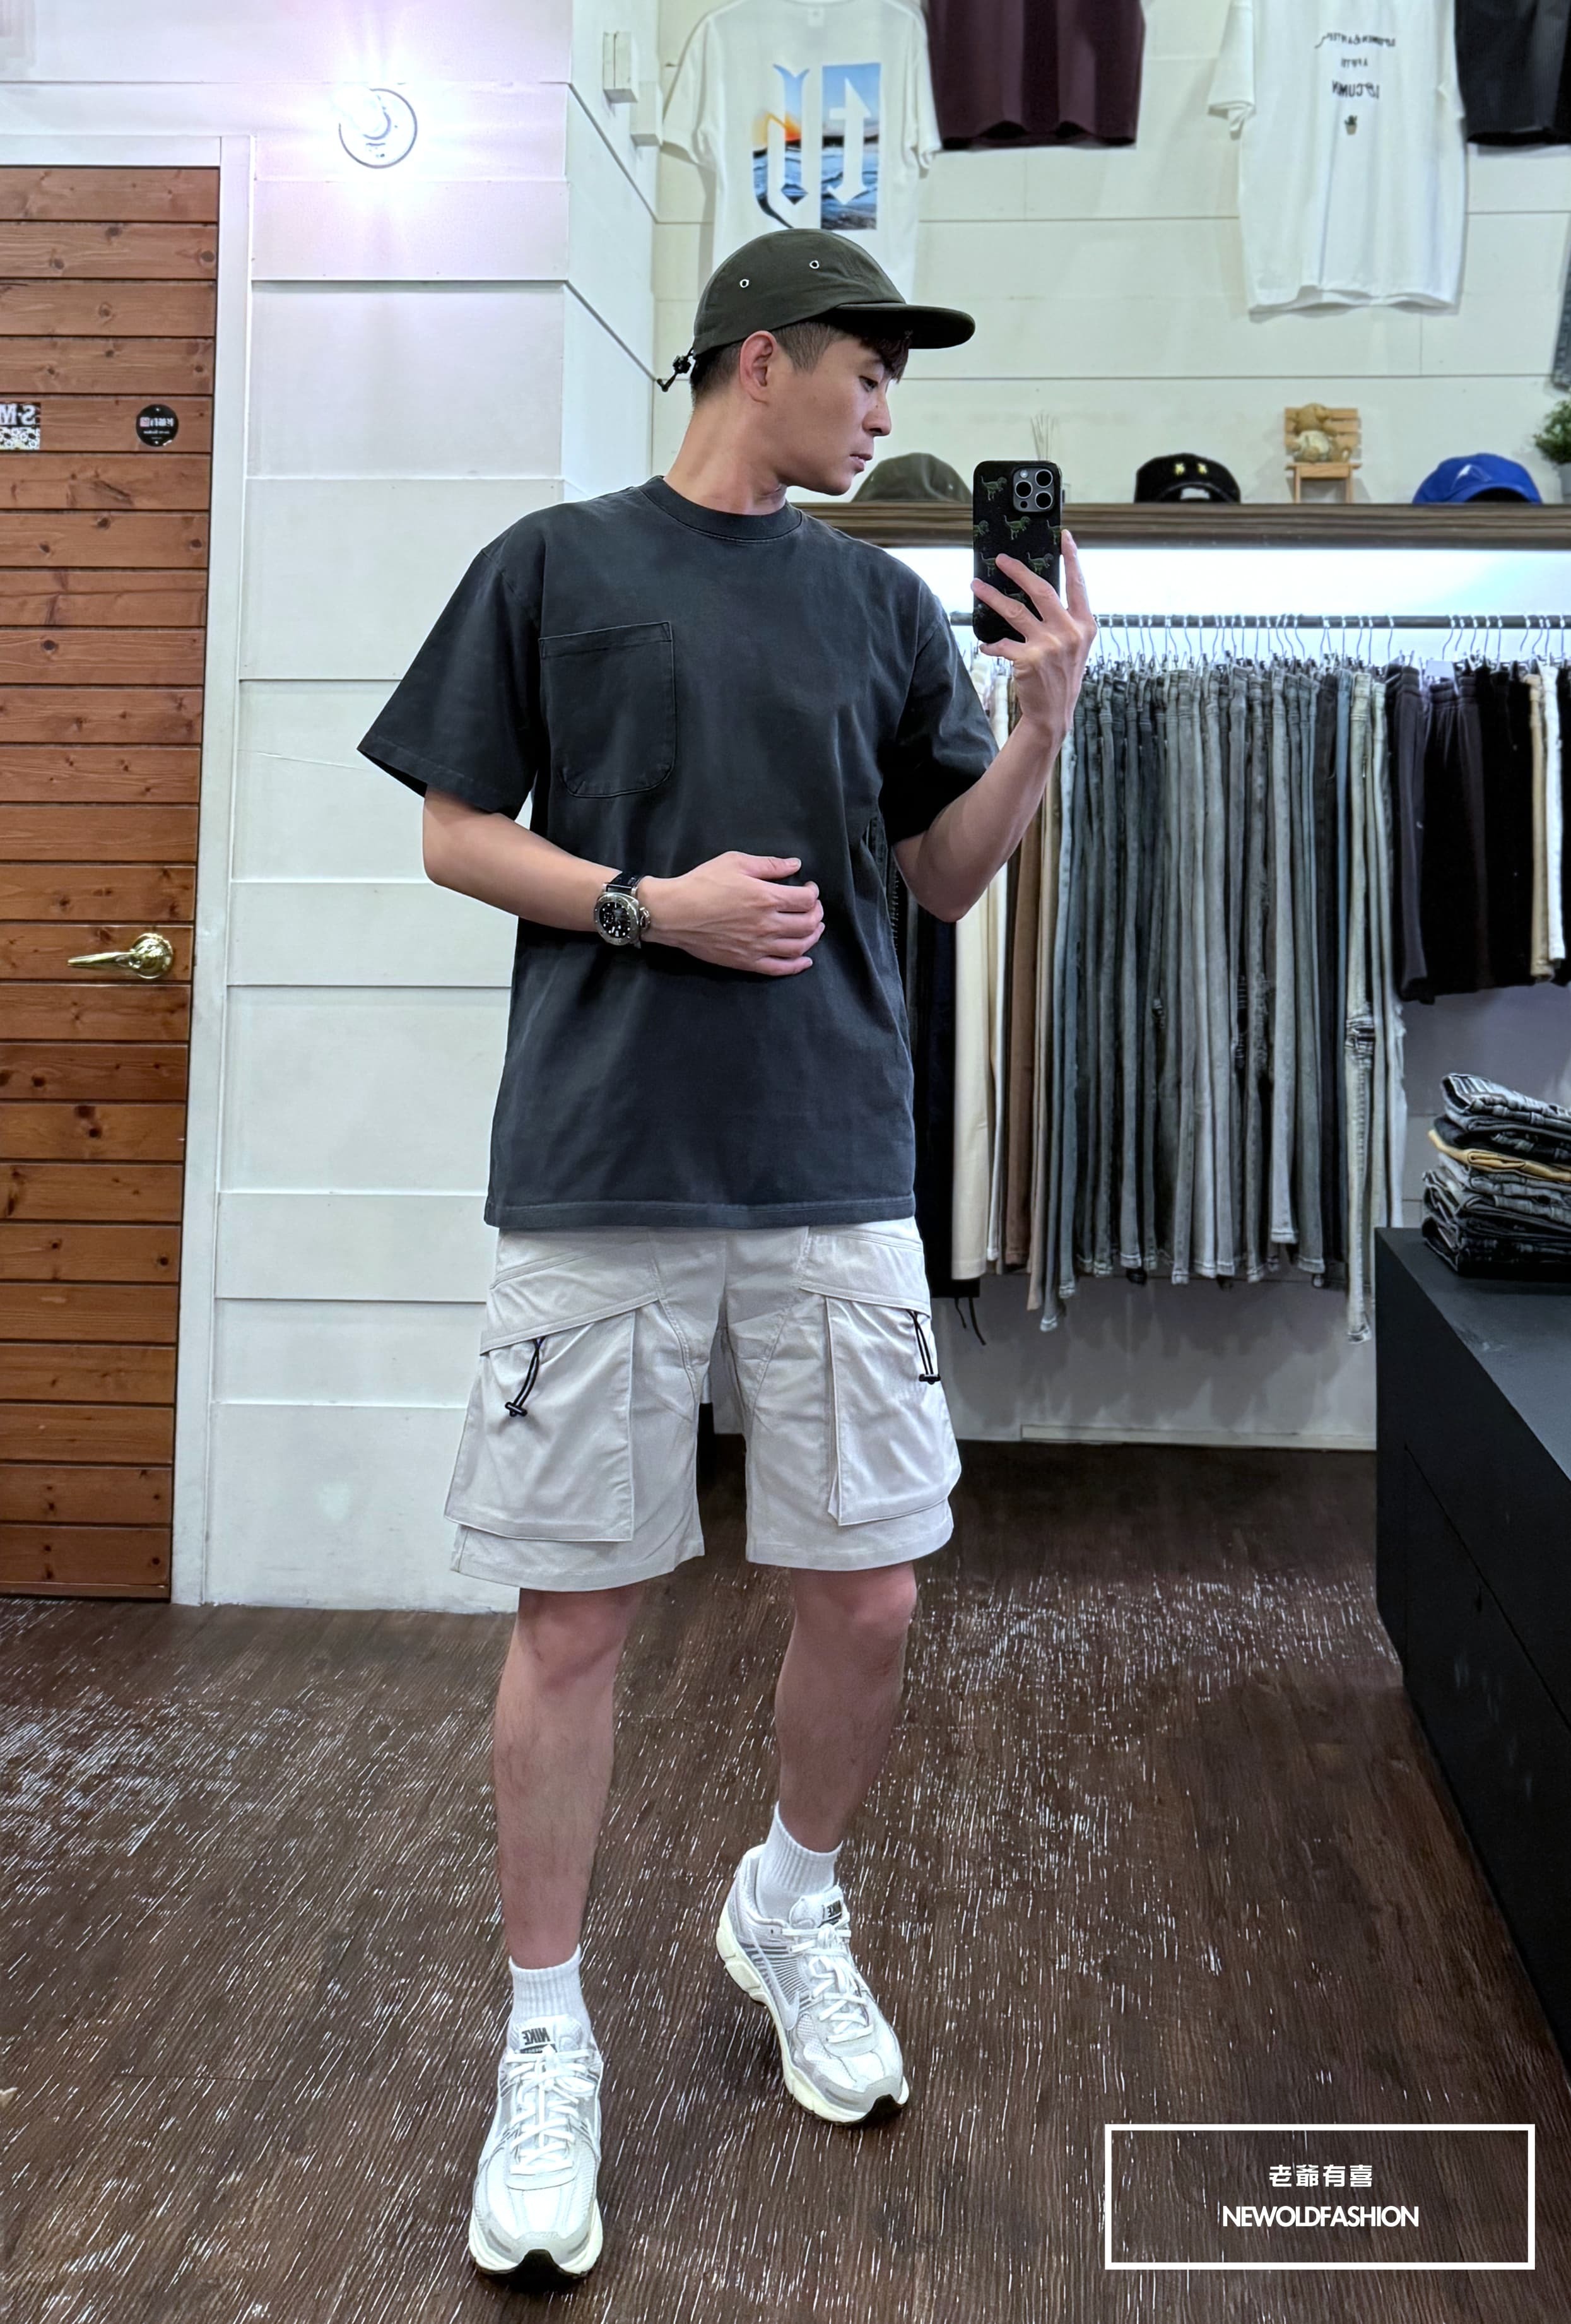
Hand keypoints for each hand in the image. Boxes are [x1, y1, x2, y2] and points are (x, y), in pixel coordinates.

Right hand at [639, 852, 823, 976]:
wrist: (674, 913)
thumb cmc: (702, 883)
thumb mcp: (735, 862)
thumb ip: (769, 865)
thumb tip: (795, 865)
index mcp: (767, 898)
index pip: (806, 899)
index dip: (813, 893)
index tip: (809, 887)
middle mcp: (767, 925)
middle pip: (808, 924)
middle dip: (817, 914)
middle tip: (813, 907)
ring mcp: (758, 946)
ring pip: (799, 947)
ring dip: (813, 937)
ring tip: (814, 929)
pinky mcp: (747, 962)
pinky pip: (780, 968)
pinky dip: (797, 966)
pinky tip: (805, 960)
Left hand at [970, 527, 1096, 744]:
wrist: (1053, 714)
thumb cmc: (1061, 678)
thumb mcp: (1074, 647)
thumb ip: (1065, 621)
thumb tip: (1038, 593)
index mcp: (1085, 625)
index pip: (1078, 584)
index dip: (1072, 558)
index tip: (1065, 536)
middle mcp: (1070, 632)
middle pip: (1040, 589)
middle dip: (1017, 570)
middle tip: (1000, 559)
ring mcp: (1050, 645)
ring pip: (1014, 610)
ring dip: (992, 596)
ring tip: (976, 586)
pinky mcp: (1029, 659)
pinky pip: (1001, 643)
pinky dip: (991, 645)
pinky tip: (987, 647)